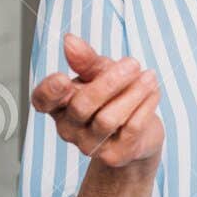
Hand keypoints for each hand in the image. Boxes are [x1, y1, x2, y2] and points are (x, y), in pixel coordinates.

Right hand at [31, 33, 163, 169]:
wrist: (140, 134)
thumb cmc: (115, 97)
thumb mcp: (100, 73)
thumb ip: (86, 60)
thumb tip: (70, 40)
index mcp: (59, 105)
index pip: (42, 100)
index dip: (49, 91)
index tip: (64, 77)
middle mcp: (69, 128)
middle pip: (82, 106)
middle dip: (109, 82)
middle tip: (133, 62)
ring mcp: (90, 145)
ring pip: (108, 119)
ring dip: (133, 93)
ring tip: (150, 76)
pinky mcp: (115, 156)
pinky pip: (131, 128)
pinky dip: (145, 105)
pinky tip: (154, 90)